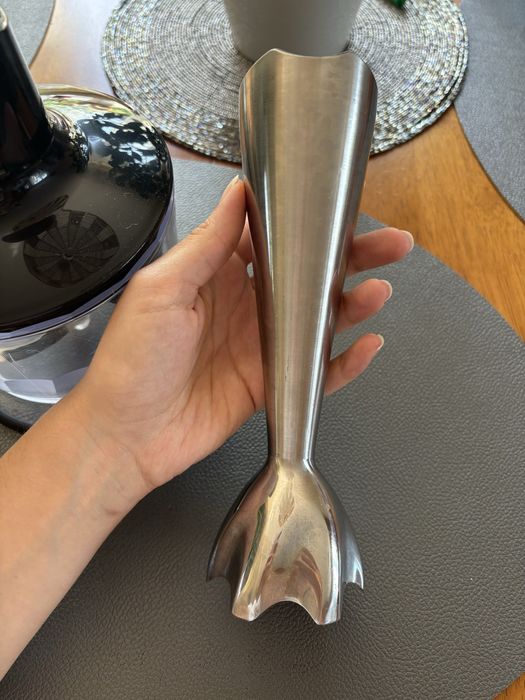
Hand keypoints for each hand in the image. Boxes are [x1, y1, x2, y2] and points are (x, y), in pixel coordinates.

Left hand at [73, 177, 412, 499]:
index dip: (308, 223)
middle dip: (351, 259)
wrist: (125, 435)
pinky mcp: (269, 385)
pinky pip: (314, 373)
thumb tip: (237, 192)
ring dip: (353, 306)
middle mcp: (245, 306)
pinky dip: (343, 363)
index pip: (273, 239)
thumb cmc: (131, 359)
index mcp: (216, 275)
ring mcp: (260, 346)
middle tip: (391, 245)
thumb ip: (206, 244)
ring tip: (379, 292)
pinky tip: (366, 347)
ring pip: (319, 321)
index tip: (341, 208)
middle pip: (307, 277)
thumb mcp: (162, 288)